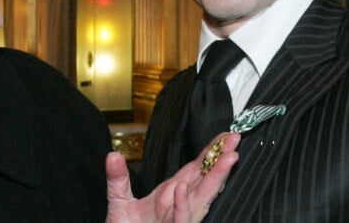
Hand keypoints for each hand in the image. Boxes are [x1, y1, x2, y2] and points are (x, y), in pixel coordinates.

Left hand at [105, 132, 239, 222]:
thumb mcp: (120, 202)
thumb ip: (118, 179)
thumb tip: (112, 155)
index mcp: (173, 193)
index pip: (197, 168)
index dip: (212, 151)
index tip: (226, 135)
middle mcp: (180, 205)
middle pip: (206, 179)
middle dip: (222, 160)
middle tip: (236, 140)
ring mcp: (179, 220)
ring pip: (201, 199)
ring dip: (215, 179)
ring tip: (228, 158)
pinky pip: (180, 220)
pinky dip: (182, 206)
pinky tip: (181, 188)